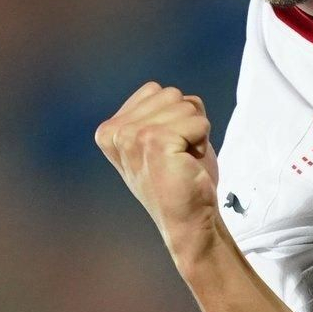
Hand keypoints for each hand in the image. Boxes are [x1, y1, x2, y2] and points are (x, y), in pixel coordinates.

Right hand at [95, 81, 221, 265]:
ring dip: (195, 132)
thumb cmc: (179, 179)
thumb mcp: (156, 139)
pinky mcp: (156, 141)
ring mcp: (133, 136)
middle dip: (185, 121)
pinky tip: (189, 163)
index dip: (173, 117)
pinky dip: (203, 140)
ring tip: (182, 159)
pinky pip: (198, 121)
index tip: (166, 148)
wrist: (187, 220)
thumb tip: (172, 94)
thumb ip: (155, 113)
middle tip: (177, 155)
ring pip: (186, 105)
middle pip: (172, 94)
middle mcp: (115, 131)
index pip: (156, 91)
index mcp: (109, 130)